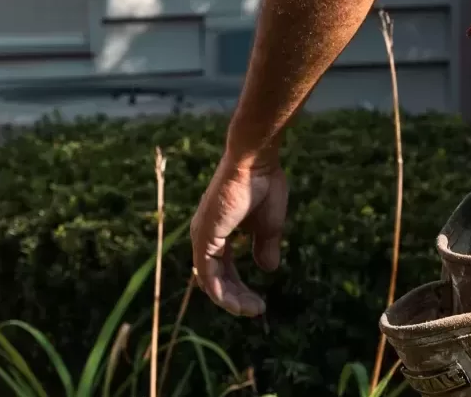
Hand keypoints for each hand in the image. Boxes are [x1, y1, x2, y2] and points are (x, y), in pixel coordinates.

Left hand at [191, 149, 289, 316]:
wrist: (256, 160)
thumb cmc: (263, 184)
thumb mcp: (269, 224)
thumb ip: (264, 246)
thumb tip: (267, 269)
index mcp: (217, 231)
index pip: (223, 269)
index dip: (240, 288)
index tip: (260, 303)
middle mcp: (205, 235)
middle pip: (217, 279)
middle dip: (237, 297)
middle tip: (258, 309)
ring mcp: (202, 236)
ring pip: (211, 282)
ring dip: (232, 300)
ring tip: (253, 309)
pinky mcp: (204, 237)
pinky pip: (209, 276)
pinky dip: (222, 293)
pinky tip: (239, 303)